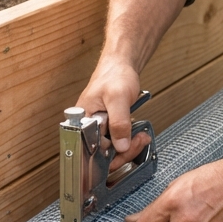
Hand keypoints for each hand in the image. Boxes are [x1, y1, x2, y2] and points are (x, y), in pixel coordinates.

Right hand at [77, 54, 150, 169]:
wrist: (121, 67)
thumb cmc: (114, 75)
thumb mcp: (118, 98)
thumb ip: (119, 122)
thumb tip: (121, 145)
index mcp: (81, 120)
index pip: (92, 149)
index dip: (111, 154)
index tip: (127, 149)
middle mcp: (87, 127)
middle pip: (103, 153)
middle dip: (124, 151)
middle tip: (138, 141)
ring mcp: (98, 128)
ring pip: (112, 150)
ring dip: (129, 147)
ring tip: (140, 137)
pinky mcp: (108, 127)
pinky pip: (117, 142)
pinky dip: (129, 141)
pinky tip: (138, 135)